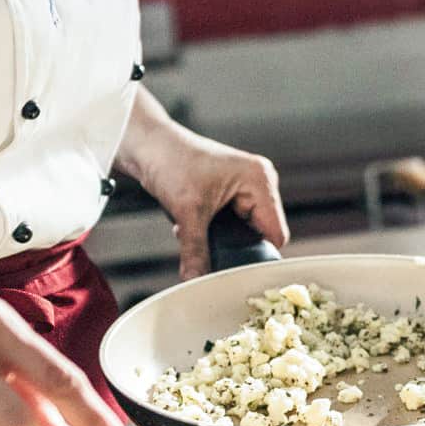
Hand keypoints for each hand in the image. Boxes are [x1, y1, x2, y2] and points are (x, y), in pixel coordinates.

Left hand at [135, 127, 289, 280]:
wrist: (148, 145)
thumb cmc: (172, 161)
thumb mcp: (187, 212)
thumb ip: (196, 251)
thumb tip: (197, 280)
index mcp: (261, 181)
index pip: (276, 233)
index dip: (259, 253)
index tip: (236, 268)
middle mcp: (258, 182)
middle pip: (260, 234)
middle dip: (234, 245)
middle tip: (210, 247)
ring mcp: (244, 187)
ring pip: (242, 230)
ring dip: (220, 237)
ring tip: (197, 230)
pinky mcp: (228, 192)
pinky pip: (230, 223)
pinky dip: (212, 229)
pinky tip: (193, 224)